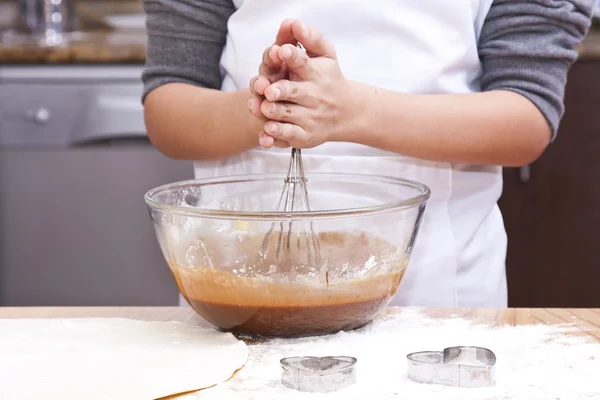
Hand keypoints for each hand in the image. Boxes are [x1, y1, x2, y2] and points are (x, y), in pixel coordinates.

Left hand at [249, 20, 356, 148]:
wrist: (347, 112)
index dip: (292, 56)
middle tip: (269, 90)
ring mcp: (310, 117)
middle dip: (281, 90)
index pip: (304, 62)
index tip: (282, 50)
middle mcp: (314, 96)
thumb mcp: (326, 55)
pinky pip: (289, 135)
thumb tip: (293, 23)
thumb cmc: (329, 78)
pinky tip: (267, 130)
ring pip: (288, 115)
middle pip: (294, 92)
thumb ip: (311, 38)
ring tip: (263, 107)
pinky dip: (277, 135)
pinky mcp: (305, 135)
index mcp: (316, 73)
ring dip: (274, 112)